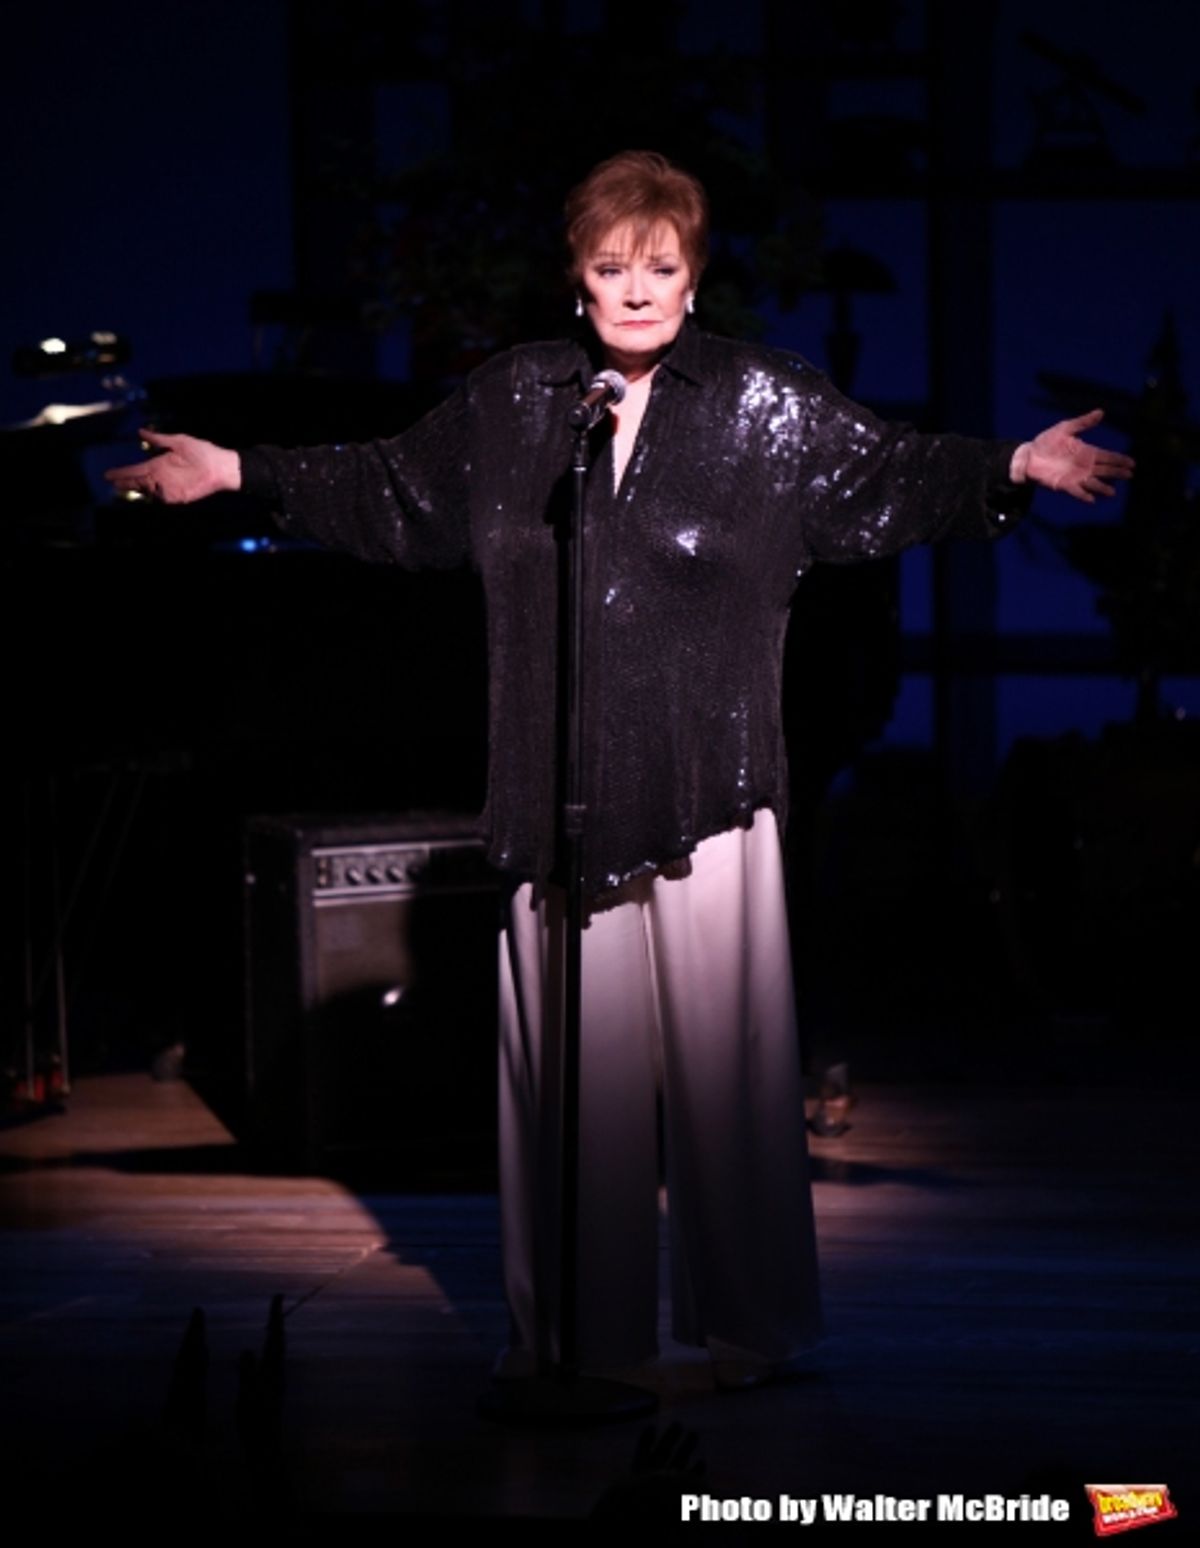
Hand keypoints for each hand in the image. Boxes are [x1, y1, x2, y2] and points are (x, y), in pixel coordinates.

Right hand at [104, 428, 240, 503]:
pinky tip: (144, 493)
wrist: (220, 466)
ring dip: (135, 490)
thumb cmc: (202, 451)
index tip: (109, 474)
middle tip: (111, 484)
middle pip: (138, 482)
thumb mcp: (178, 441)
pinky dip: (153, 496)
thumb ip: (159, 439)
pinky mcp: (179, 496)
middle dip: (124, 483)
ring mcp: (169, 487)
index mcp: (159, 463)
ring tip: (121, 488)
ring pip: (147, 491)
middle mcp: (161, 476)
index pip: (136, 469)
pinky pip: (162, 498)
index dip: (123, 472)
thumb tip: (141, 432)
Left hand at [1017, 408, 1134, 503]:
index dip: (1119, 459)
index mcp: (1087, 452)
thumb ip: (1083, 422)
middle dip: (1117, 473)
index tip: (1132, 463)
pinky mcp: (1064, 485)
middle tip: (1130, 475)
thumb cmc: (1047, 441)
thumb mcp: (1065, 428)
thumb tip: (1101, 412)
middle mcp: (1084, 466)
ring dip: (1103, 487)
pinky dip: (1084, 495)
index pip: (1107, 456)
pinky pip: (1077, 492)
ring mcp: (1075, 476)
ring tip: (1112, 492)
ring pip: (1093, 483)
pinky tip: (1092, 499)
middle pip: (1105, 470)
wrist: (1029, 456)